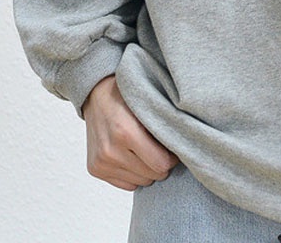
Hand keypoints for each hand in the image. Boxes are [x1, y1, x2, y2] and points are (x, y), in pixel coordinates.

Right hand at [82, 75, 179, 190]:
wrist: (98, 94)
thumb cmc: (128, 98)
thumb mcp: (149, 106)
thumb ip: (163, 126)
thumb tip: (185, 145)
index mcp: (126, 133)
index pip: (161, 164)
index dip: (173, 158)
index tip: (176, 148)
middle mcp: (111, 151)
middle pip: (152, 175)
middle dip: (162, 165)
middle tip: (164, 150)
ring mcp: (101, 163)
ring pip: (140, 182)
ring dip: (148, 170)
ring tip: (149, 151)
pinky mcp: (95, 169)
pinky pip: (126, 185)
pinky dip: (135, 174)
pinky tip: (136, 157)